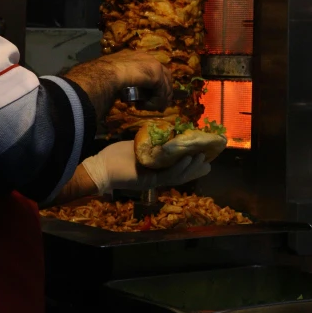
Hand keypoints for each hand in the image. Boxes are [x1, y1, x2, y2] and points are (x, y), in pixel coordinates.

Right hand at [65, 50, 172, 120]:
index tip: (149, 96)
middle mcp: (147, 57)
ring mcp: (153, 65)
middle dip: (163, 92)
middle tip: (156, 105)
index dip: (155, 84)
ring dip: (158, 100)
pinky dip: (154, 103)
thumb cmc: (103, 74)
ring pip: (165, 86)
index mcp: (137, 56)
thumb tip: (125, 93)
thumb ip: (124, 80)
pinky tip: (142, 106)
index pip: (154, 69)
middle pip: (165, 76)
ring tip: (146, 108)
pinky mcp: (156, 75)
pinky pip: (161, 94)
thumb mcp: (115, 75)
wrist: (104, 74)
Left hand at [81, 140, 210, 193]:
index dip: (191, 163)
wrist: (101, 167)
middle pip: (182, 173)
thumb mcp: (138, 147)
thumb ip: (151, 143)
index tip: (204, 155)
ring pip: (178, 175)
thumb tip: (162, 132)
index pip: (177, 167)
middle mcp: (158, 175)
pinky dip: (179, 168)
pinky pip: (168, 175)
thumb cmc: (116, 156)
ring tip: (202, 158)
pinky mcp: (149, 180)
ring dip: (191, 167)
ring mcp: (154, 178)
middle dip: (196, 167)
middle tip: (210, 161)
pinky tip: (187, 159)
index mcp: (156, 168)